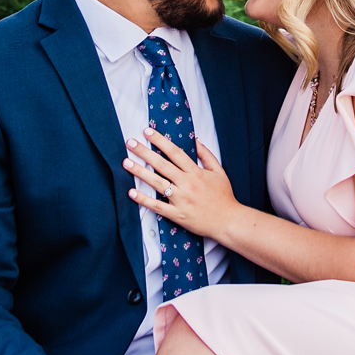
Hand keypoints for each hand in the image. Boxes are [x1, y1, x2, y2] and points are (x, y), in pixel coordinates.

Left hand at [125, 127, 240, 241]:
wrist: (229, 221)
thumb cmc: (224, 197)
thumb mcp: (219, 172)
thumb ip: (206, 155)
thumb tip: (195, 140)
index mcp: (196, 173)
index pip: (175, 152)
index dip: (160, 141)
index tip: (148, 132)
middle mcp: (187, 184)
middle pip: (162, 165)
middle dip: (144, 152)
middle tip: (130, 143)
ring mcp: (181, 200)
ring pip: (156, 183)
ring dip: (140, 172)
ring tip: (126, 162)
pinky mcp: (177, 214)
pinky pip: (157, 206)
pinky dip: (144, 200)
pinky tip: (132, 192)